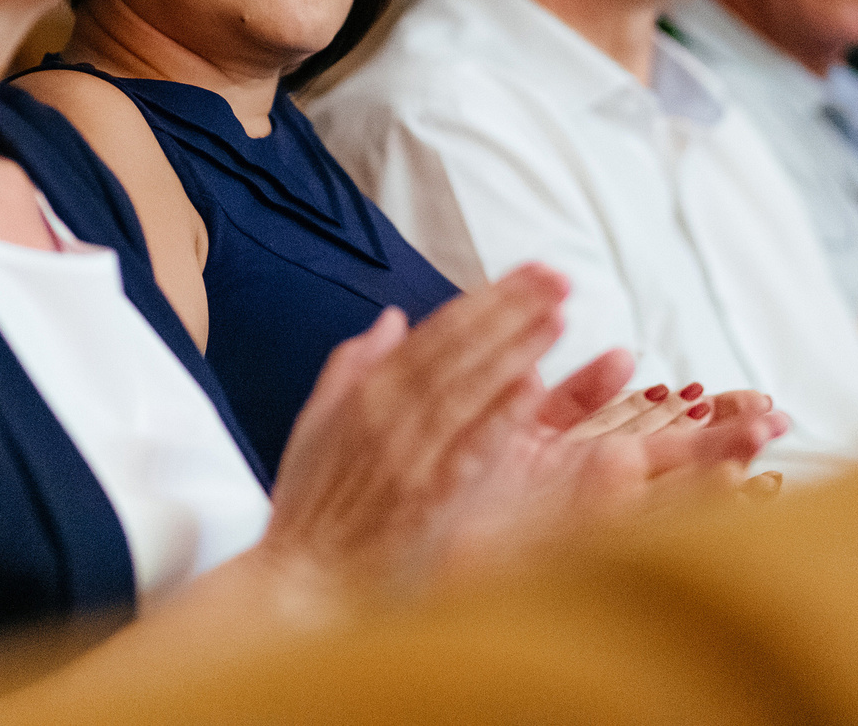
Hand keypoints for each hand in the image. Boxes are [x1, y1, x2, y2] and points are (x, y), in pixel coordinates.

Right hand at [261, 264, 568, 597]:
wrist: (301, 585)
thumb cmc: (311, 508)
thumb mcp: (318, 423)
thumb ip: (353, 364)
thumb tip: (393, 319)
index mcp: (366, 393)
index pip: (436, 332)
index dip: (486, 298)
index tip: (528, 273)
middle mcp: (387, 416)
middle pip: (458, 348)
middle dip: (511, 307)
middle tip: (556, 277)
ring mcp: (407, 456)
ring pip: (467, 388)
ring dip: (513, 348)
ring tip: (556, 315)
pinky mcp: (425, 499)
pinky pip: (467, 449)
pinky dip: (496, 416)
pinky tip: (532, 390)